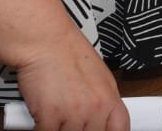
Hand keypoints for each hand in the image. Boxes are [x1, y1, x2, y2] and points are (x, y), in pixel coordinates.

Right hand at [13, 29, 128, 130]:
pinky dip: (41, 129)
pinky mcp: (50, 116)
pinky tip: (41, 121)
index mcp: (109, 97)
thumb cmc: (66, 52)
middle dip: (78, 130)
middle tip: (68, 121)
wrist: (45, 40)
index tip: (98, 130)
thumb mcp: (97, 76)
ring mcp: (74, 113)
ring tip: (55, 118)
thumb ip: (100, 100)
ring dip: (59, 129)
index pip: (120, 129)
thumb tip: (99, 119)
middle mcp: (95, 107)